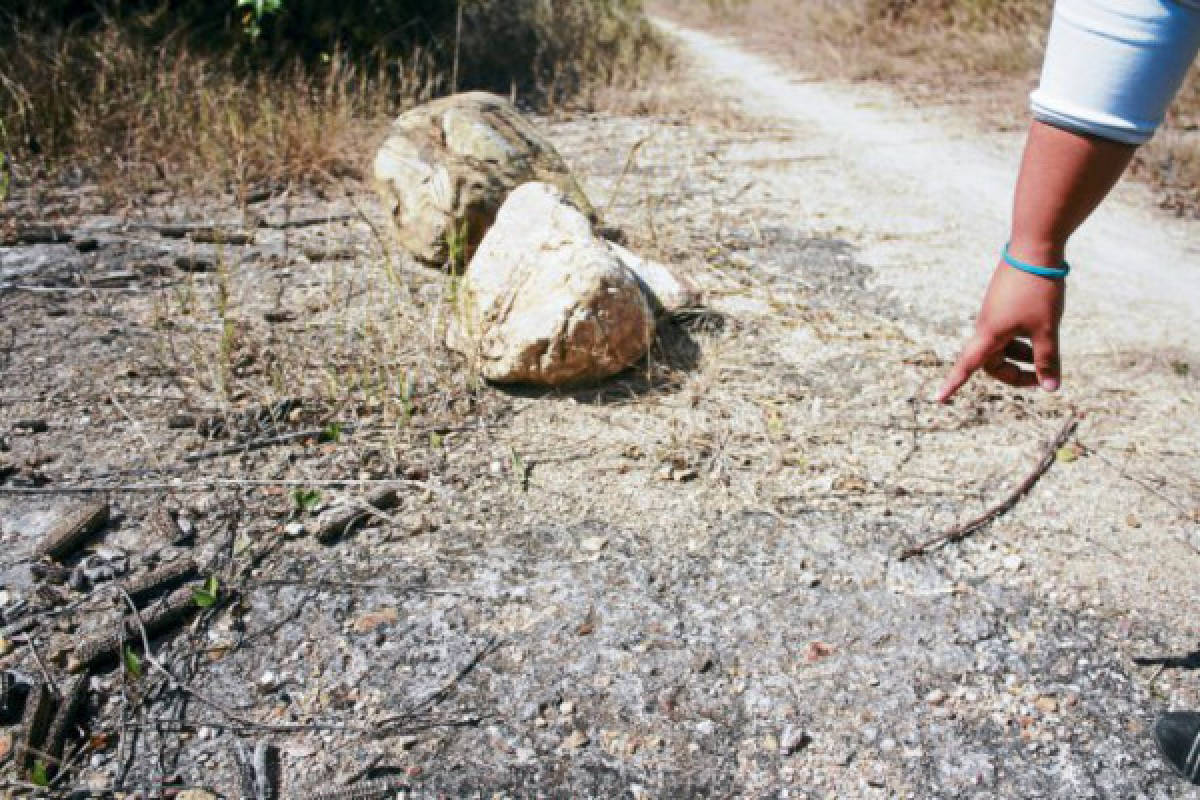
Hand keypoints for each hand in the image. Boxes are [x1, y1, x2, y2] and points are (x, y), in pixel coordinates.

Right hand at [936, 262, 1064, 402]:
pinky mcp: (1002, 303)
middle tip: (1042, 378)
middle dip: (1014, 374)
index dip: (953, 384)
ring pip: (1002, 346)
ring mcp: (994, 314)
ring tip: (1047, 354)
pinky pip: (1008, 330)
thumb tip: (1051, 388)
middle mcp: (985, 326)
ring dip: (1022, 356)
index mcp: (989, 334)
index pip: (966, 367)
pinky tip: (1044, 329)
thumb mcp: (1047, 329)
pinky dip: (1023, 339)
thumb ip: (1048, 360)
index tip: (938, 399)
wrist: (1034, 248)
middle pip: (990, 362)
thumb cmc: (1038, 290)